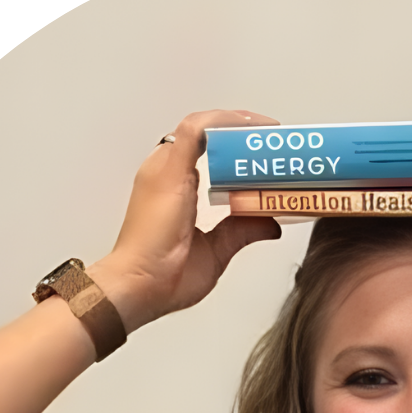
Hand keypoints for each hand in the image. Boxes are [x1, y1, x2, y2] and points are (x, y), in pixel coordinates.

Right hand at [87, 109, 282, 332]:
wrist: (137, 289)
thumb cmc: (161, 278)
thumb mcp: (216, 251)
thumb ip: (242, 232)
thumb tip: (270, 224)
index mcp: (173, 188)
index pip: (205, 152)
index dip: (235, 146)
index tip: (263, 152)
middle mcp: (166, 171)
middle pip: (206, 136)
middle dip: (242, 132)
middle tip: (274, 139)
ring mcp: (165, 168)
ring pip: (204, 127)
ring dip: (238, 124)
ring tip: (268, 130)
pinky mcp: (169, 170)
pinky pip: (198, 129)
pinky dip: (225, 123)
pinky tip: (251, 127)